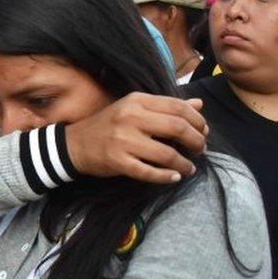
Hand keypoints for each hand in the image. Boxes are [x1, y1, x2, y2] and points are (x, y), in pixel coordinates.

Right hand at [65, 93, 207, 183]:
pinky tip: (174, 177)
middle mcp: (130, 117)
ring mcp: (123, 140)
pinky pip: (149, 172)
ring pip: (166, 154)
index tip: (203, 131)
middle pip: (177, 128)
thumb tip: (198, 104)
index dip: (198, 120)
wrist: (74, 144)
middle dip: (196, 141)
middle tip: (200, 150)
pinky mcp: (118, 161)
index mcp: (137, 101)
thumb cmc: (109, 125)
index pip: (178, 107)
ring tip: (188, 167)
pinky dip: (166, 177)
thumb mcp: (134, 109)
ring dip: (184, 164)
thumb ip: (166, 107)